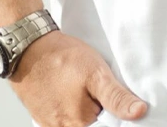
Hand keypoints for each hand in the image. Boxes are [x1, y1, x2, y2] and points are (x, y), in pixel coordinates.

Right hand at [9, 30, 147, 126]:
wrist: (28, 48)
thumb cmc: (61, 58)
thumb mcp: (96, 73)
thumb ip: (116, 97)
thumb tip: (138, 112)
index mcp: (80, 123)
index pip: (106, 124)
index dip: (109, 110)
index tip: (105, 95)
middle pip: (90, 122)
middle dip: (96, 106)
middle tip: (91, 84)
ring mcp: (50, 124)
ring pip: (75, 119)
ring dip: (81, 105)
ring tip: (78, 84)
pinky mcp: (41, 116)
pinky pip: (61, 117)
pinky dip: (67, 105)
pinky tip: (66, 88)